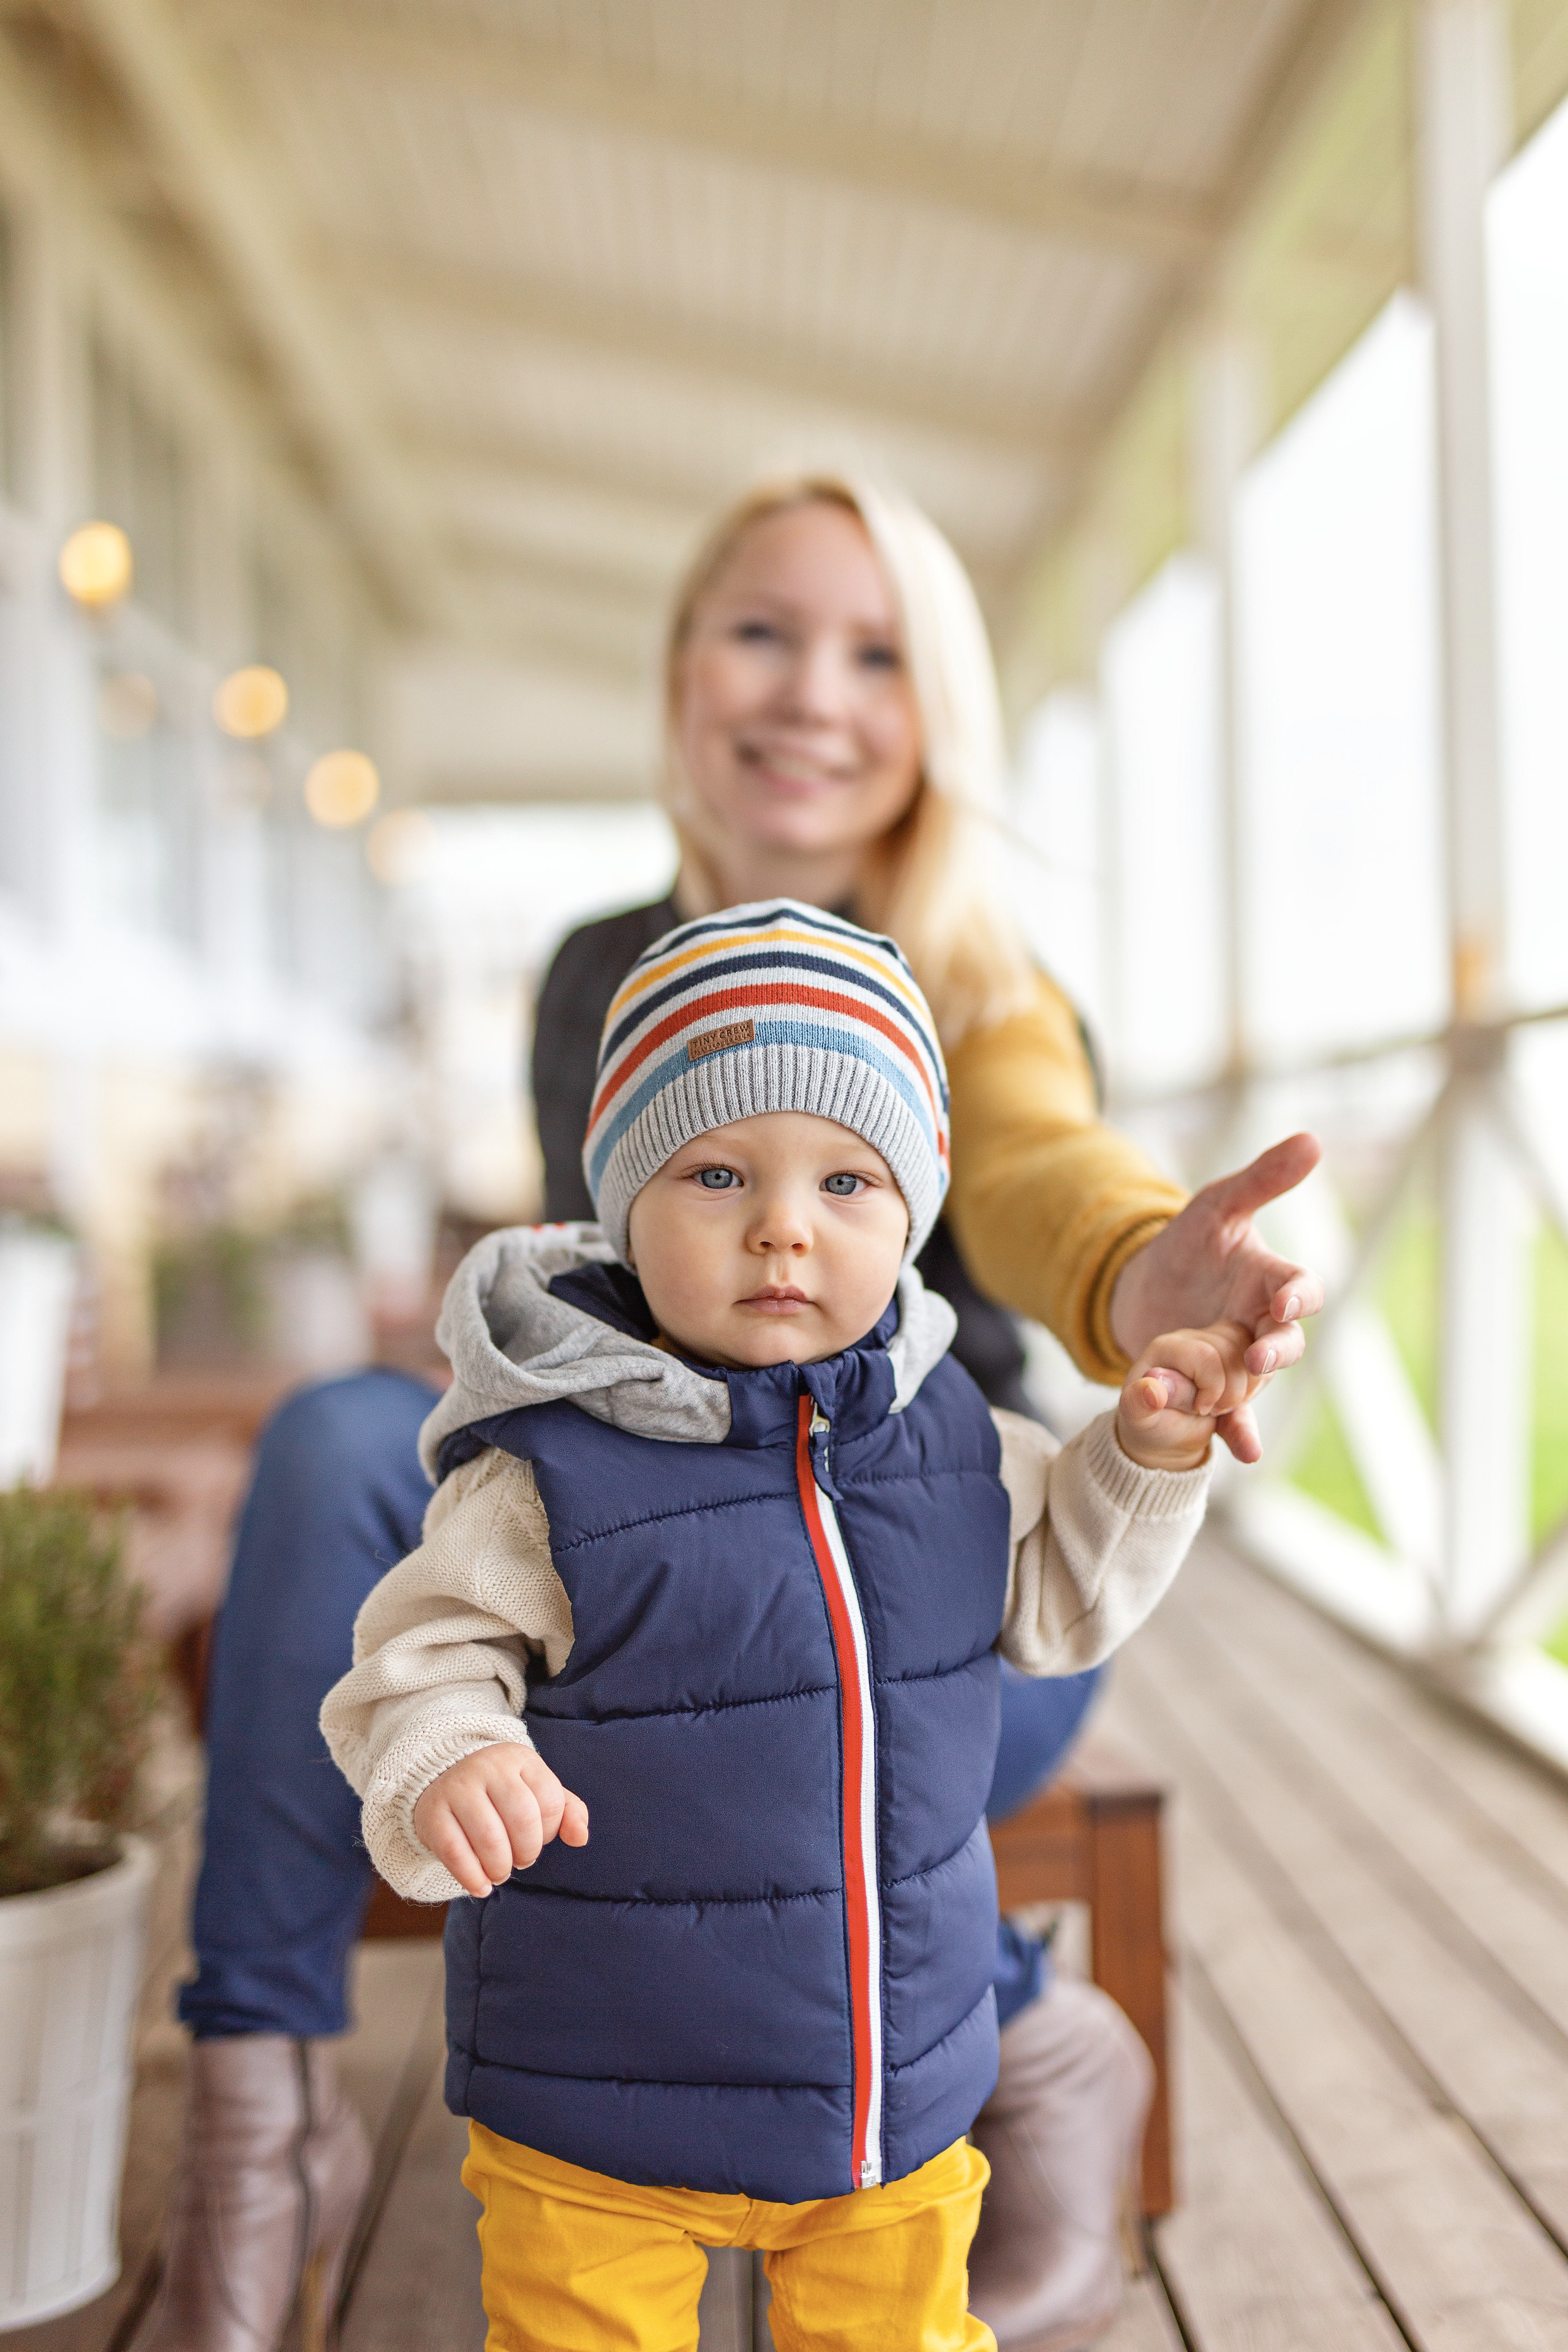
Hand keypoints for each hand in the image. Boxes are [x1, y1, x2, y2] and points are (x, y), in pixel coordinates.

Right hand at [412, 1743, 588, 1898]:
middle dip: (527, 1852)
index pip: (550, 1801)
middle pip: (523, 1819)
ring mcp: (457, 1788)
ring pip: (490, 1838)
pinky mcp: (432, 1812)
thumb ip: (567, 1811)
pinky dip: (472, 1877)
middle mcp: (488, 1767)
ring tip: (500, 1872)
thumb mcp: (536, 1791)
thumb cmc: (501, 1793)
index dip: (550, 1831)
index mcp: (519, 1759)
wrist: (442, 1779)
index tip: (538, 1838)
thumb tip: (580, 1838)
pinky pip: (455, 1852)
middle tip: (521, 1861)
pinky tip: (480, 1886)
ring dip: (500, 1867)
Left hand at [1108, 1132, 1323, 1464]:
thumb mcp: (1216, 1206)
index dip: (1297, 1298)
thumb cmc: (1187, 1243)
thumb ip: (1261, 1179)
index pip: (1299, 1290)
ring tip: (1232, 1411)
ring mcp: (1240, 1362)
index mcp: (1269, 1281)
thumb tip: (1313, 1139)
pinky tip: (1240, 1452)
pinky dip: (1235, 1434)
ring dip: (1247, 1397)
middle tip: (1258, 1359)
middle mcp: (1262, 1326)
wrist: (1141, 1289)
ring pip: (1257, 1384)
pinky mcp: (1213, 1389)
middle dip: (1277, 1352)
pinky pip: (1229, 1415)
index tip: (1284, 1304)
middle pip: (1287, 1345)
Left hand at [1118, 1322, 1261, 1472]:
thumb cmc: (1150, 1424)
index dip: (1212, 1388)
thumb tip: (1152, 1391)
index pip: (1207, 1357)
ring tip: (1221, 1408)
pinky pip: (1261, 1362)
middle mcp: (1191, 1338)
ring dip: (1245, 1389)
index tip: (1199, 1408)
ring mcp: (1213, 1344)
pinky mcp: (1232, 1356)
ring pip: (1250, 1353)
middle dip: (1231, 1391)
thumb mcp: (1140, 1419)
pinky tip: (1241, 1406)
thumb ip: (1139, 1404)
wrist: (1167, 1433)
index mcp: (1166, 1347)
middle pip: (1235, 1352)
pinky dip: (1257, 1388)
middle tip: (1211, 1410)